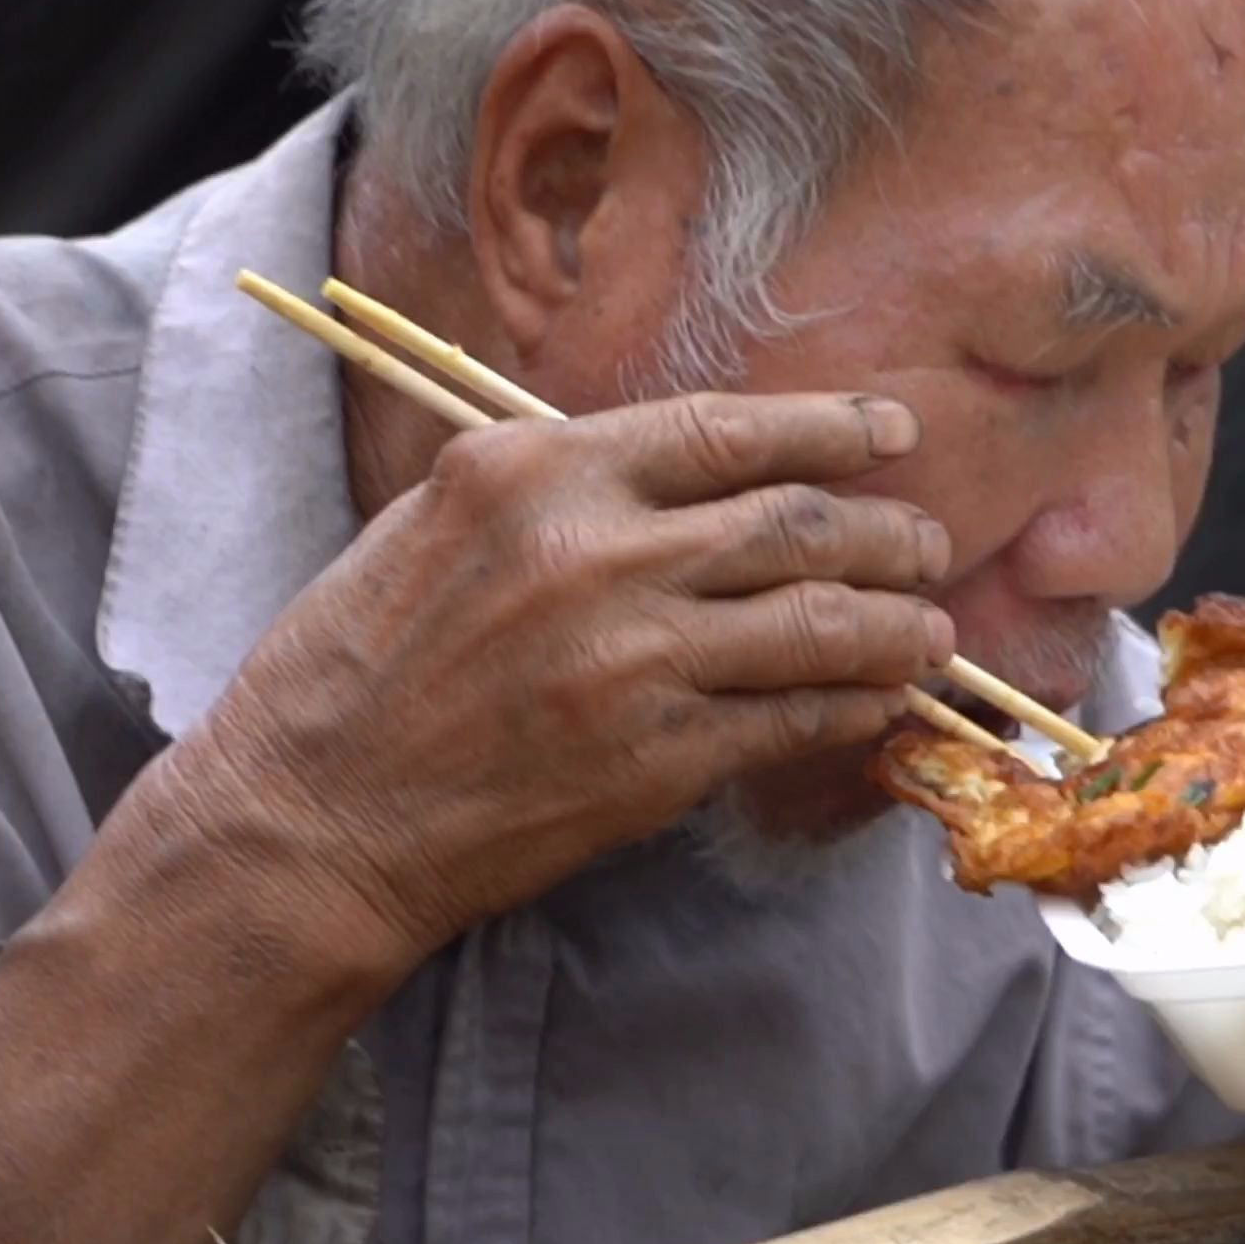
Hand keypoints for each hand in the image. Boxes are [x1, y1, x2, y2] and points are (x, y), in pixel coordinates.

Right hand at [172, 390, 953, 968]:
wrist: (315, 815)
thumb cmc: (354, 665)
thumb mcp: (435, 521)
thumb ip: (554, 482)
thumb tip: (674, 463)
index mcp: (535, 472)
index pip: (726, 430)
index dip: (831, 428)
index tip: (888, 430)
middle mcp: (595, 552)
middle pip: (797, 522)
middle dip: (889, 532)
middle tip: (927, 542)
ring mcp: (633, 660)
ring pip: (818, 623)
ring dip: (897, 625)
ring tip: (930, 629)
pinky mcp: (655, 760)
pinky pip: (791, 720)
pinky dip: (852, 708)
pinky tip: (878, 702)